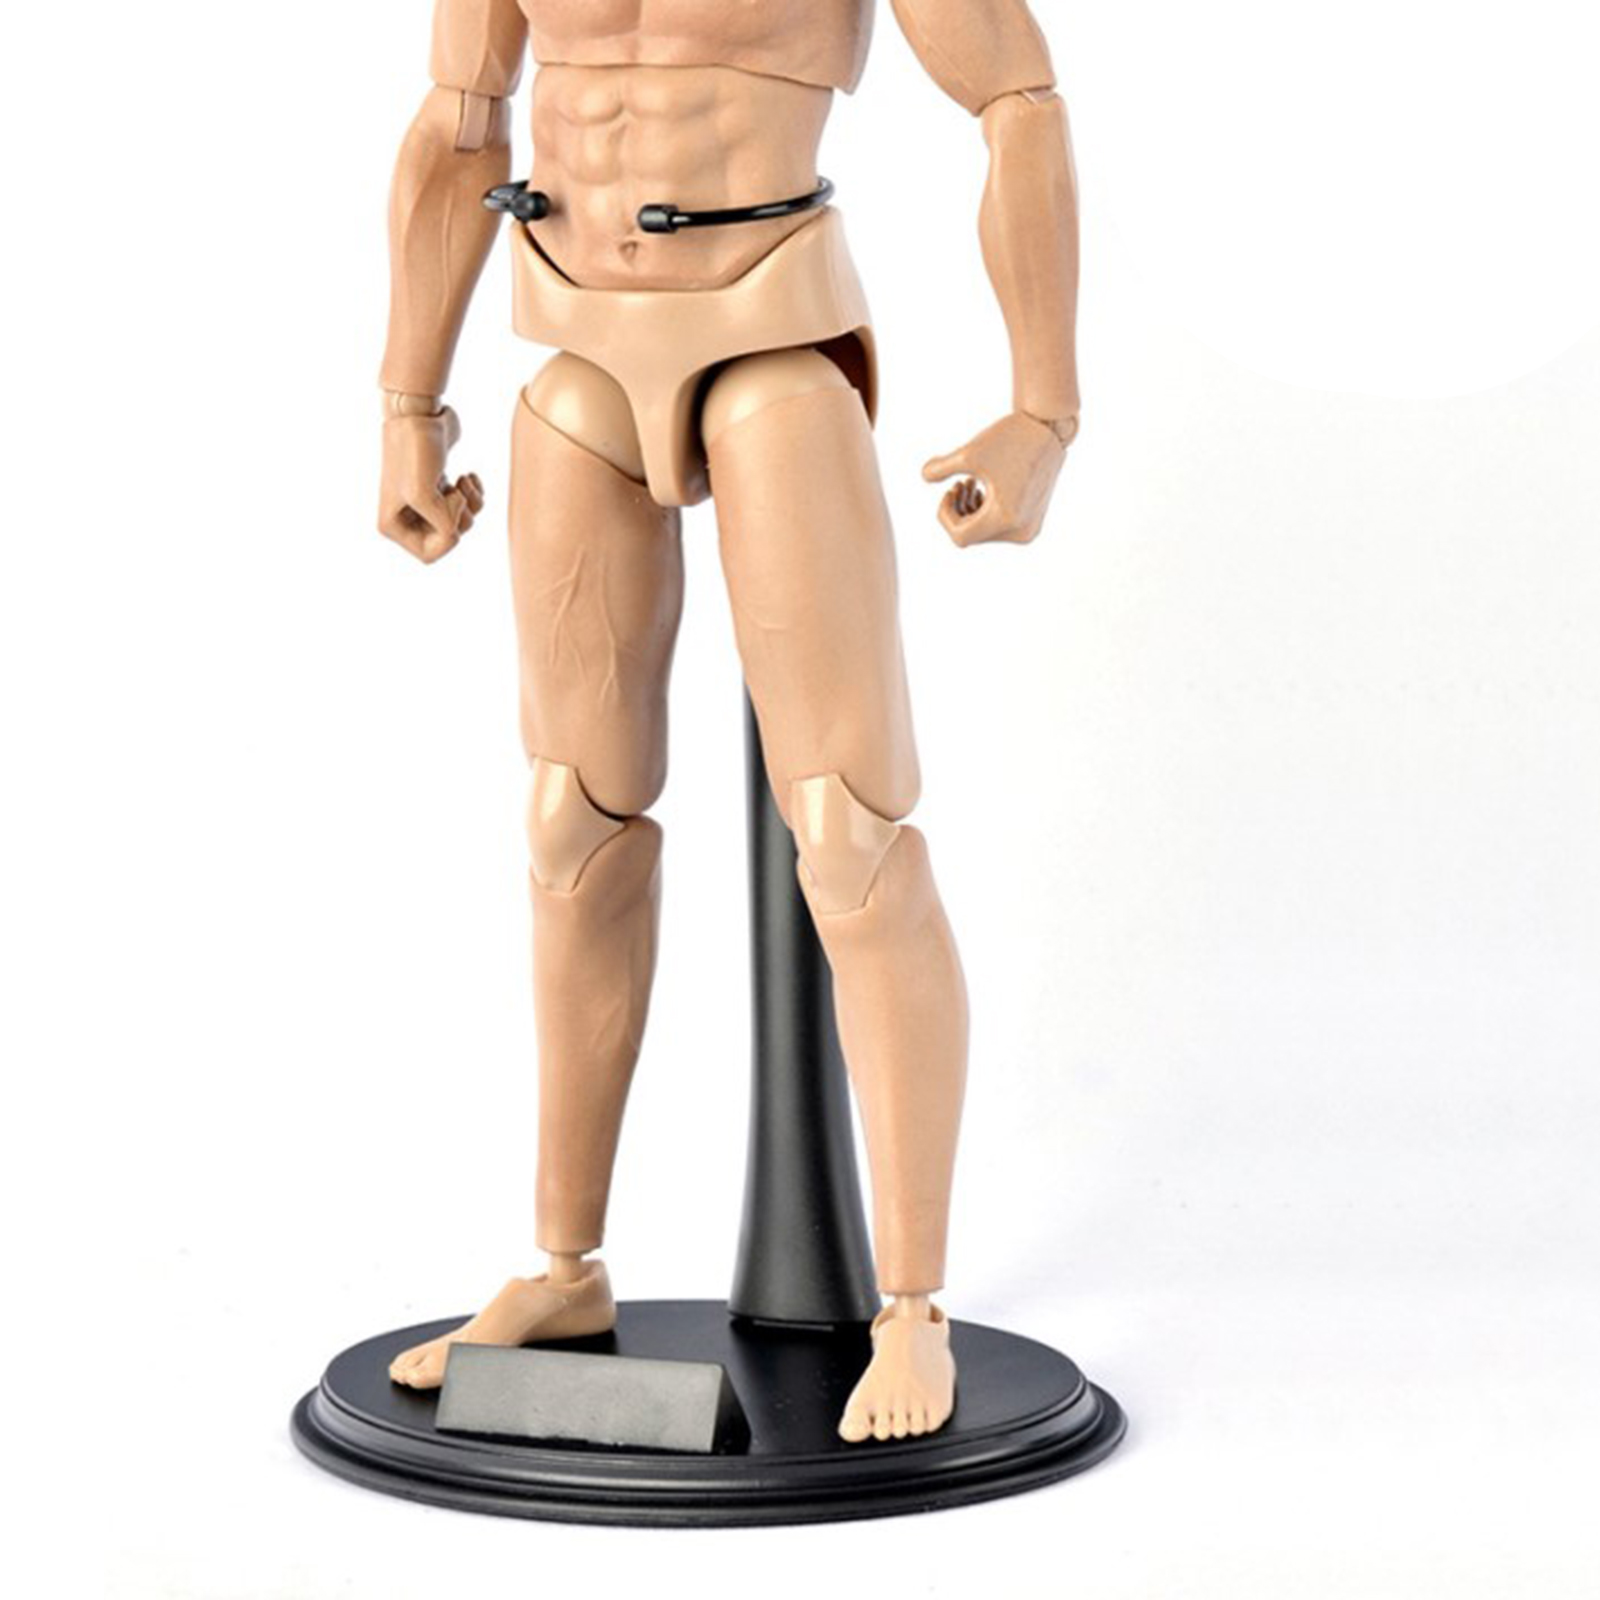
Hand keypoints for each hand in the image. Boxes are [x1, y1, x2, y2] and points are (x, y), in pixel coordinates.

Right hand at [377, 406, 483, 563]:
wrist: (420, 413)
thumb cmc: (415, 451)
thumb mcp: (424, 494)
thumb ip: (441, 524)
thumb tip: (455, 532)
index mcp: (392, 525)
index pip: (429, 554)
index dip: (448, 537)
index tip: (449, 508)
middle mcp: (406, 516)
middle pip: (448, 540)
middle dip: (460, 517)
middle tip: (455, 494)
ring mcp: (424, 502)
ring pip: (462, 524)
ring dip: (470, 504)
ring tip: (463, 481)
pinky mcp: (440, 487)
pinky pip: (468, 507)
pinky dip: (474, 493)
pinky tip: (468, 476)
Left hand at [922, 411, 1071, 547]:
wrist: (1049, 429)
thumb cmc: (1010, 438)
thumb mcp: (969, 452)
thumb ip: (940, 467)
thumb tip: (923, 476)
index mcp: (1005, 518)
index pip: (960, 535)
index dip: (945, 515)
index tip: (947, 490)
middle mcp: (1020, 531)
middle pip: (973, 535)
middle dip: (960, 510)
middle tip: (958, 483)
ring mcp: (1029, 529)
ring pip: (986, 532)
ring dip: (972, 510)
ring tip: (972, 482)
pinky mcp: (1034, 522)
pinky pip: (1002, 527)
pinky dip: (988, 510)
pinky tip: (986, 487)